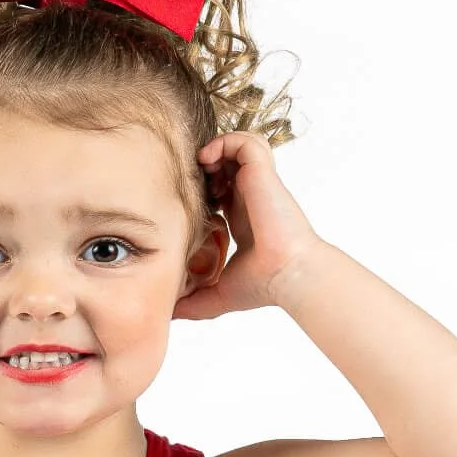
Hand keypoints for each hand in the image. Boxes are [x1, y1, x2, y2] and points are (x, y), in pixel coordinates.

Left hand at [174, 131, 325, 319]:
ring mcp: (257, 183)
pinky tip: (207, 160)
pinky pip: (245, 141)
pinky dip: (225, 141)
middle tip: (189, 181)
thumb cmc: (262, 285)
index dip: (203, 188)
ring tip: (200, 166)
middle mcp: (250, 197)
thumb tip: (170, 315)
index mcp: (243, 217)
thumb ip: (194, 303)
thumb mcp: (218, 295)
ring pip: (239, 146)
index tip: (186, 203)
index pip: (223, 190)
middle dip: (206, 166)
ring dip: (217, 149)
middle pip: (228, 164)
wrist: (286, 275)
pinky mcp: (262, 173)